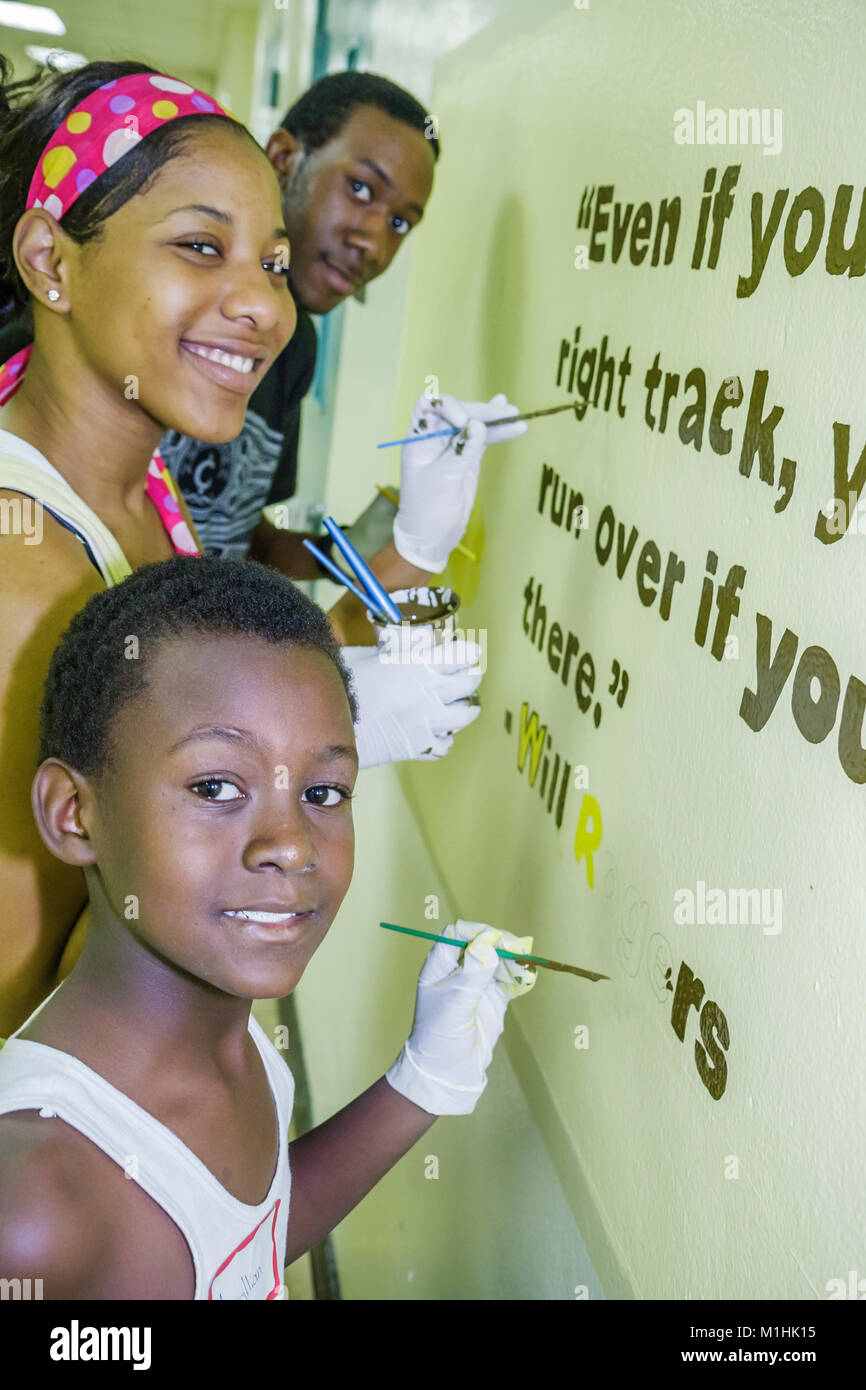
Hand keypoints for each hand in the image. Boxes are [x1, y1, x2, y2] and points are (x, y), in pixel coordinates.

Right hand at [342, 641, 482, 768]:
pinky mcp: (418, 746)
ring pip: (467, 714)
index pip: (463, 654)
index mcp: (418, 665)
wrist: (326, 725)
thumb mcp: (365, 656)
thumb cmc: (341, 686)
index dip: (467, 651)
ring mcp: (427, 722)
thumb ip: (390, 652)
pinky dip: (443, 736)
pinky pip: (445, 743)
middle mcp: (429, 693)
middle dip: (470, 675)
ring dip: (464, 707)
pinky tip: (433, 730)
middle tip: (464, 674)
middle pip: (471, 682)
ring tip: (457, 704)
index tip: (467, 650)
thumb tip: (401, 647)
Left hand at [385, 920, 537, 1114]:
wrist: (446, 1073)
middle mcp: (457, 971)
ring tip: (526, 966)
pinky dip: (519, 977)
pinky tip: (527, 979)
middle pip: (482, 944)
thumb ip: (474, 972)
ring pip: (498, 961)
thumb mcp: (456, 1002)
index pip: (457, 934)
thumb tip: (488, 943)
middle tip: (520, 949)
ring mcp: (476, 984)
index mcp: (439, 966)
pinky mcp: (491, 999)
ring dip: (513, 961)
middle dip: (501, 944)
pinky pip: (508, 980)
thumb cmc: (440, 1036)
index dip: (478, 932)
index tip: (497, 939)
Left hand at [393, 391, 526, 571]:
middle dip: (481, 412)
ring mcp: (452, 446)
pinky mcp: (467, 457)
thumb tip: (479, 425)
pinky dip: (497, 430)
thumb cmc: (427, 510)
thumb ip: (461, 451)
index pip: (430, 406)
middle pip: (459, 412)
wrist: (432, 537)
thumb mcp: (444, 479)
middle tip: (505, 415)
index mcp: (418, 438)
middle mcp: (434, 437)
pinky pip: (482, 438)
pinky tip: (511, 419)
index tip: (465, 421)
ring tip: (516, 416)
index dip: (448, 406)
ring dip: (495, 419)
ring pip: (474, 424)